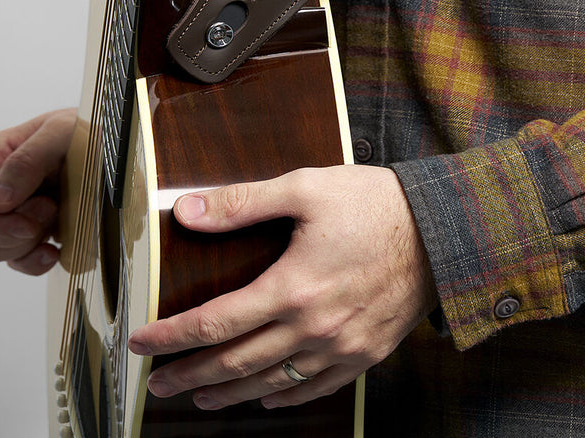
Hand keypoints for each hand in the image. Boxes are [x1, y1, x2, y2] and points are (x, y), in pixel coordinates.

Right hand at [0, 108, 76, 274]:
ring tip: (57, 218)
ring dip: (26, 245)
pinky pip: (19, 261)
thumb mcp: (63, 130)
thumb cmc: (89, 128)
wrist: (116, 145)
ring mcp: (14, 212)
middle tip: (52, 209)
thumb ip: (28, 159)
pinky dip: (35, 262)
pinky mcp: (33, 231)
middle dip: (14, 232)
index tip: (28, 226)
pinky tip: (55, 251)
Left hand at [128, 165, 437, 409]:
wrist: (443, 228)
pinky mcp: (365, 354)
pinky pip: (314, 389)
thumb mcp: (308, 186)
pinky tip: (265, 397)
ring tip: (199, 397)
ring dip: (227, 395)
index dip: (171, 336)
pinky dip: (282, 398)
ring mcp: (340, 347)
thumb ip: (244, 202)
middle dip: (188, 376)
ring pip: (269, 384)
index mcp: (293, 286)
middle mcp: (313, 327)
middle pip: (234, 364)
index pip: (214, 322)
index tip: (142, 342)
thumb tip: (189, 211)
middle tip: (158, 382)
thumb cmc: (377, 203)